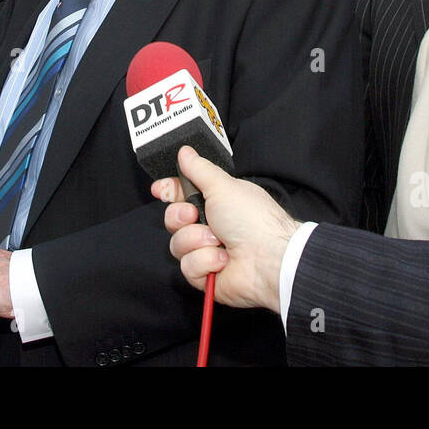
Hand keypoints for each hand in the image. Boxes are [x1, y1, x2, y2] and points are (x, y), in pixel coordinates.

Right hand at [153, 145, 299, 314]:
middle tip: (195, 215)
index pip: (182, 194)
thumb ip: (199, 169)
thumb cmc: (253, 220)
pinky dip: (205, 261)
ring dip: (197, 240)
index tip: (159, 190)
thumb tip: (185, 152)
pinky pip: (187, 266)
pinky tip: (223, 260)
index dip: (168, 191)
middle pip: (173, 219)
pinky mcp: (206, 275)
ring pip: (177, 244)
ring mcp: (207, 251)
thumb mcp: (223, 186)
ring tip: (218, 241)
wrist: (269, 258)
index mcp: (216, 201)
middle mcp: (210, 225)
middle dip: (181, 216)